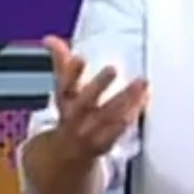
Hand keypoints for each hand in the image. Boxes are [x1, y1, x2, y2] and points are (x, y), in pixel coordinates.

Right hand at [42, 35, 148, 161]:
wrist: (67, 155)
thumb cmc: (71, 114)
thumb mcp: (65, 90)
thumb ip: (61, 63)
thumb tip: (49, 38)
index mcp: (64, 101)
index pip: (64, 85)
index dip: (71, 72)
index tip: (79, 57)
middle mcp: (74, 118)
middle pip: (84, 102)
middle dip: (97, 85)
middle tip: (112, 68)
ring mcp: (88, 133)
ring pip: (107, 116)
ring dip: (125, 100)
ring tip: (141, 83)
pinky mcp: (103, 144)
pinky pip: (118, 131)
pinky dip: (131, 116)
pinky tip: (144, 101)